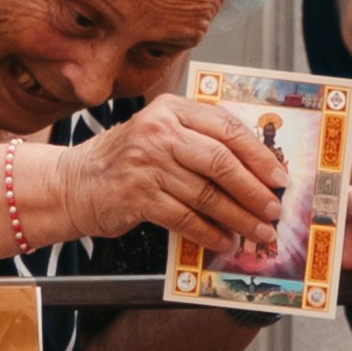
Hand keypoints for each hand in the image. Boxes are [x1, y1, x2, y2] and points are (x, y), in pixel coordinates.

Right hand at [67, 93, 294, 247]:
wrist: (72, 182)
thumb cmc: (124, 160)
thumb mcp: (160, 135)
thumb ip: (199, 140)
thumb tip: (254, 169)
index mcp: (171, 109)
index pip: (227, 128)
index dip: (258, 155)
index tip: (278, 176)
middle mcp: (158, 132)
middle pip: (220, 161)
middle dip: (253, 190)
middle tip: (272, 208)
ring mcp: (146, 163)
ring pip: (206, 194)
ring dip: (237, 217)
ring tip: (256, 230)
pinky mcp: (137, 196)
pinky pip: (184, 217)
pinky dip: (208, 232)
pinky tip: (223, 240)